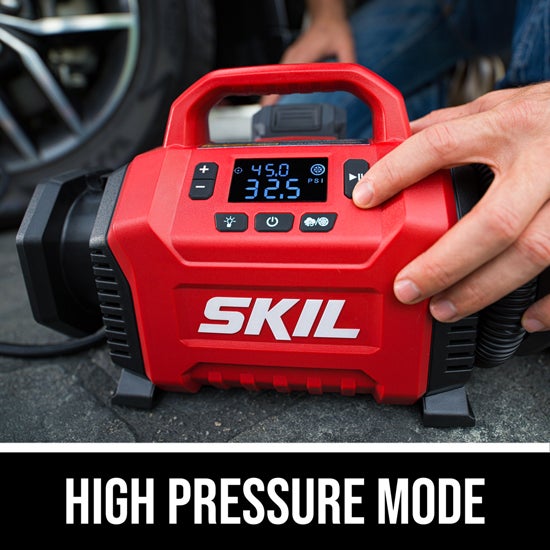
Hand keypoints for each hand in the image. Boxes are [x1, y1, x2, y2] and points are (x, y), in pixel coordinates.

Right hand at [261, 6, 354, 105]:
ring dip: (271, 92)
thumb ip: (348, 62)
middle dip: (270, 97)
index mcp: (305, 54)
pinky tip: (274, 98)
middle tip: (266, 114)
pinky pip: (280, 75)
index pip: (287, 76)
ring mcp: (289, 57)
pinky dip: (276, 86)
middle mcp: (294, 56)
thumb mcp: (346, 44)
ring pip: (276, 77)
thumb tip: (350, 78)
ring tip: (267, 110)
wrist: (326, 18)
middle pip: (277, 80)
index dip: (278, 92)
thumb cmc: (334, 30)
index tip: (270, 105)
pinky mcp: (289, 59)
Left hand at [352, 83, 549, 332]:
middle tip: (408, 288)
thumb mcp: (506, 104)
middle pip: (491, 222)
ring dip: (484, 288)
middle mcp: (542, 161)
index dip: (397, 171)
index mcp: (510, 126)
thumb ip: (458, 122)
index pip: (441, 146)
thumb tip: (405, 135)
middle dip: (444, 262)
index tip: (364, 198)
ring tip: (445, 308)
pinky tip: (526, 319)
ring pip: (533, 252)